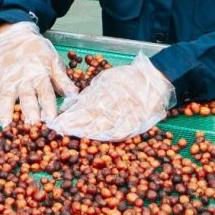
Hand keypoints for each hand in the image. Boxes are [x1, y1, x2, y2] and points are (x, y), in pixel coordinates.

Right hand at [0, 20, 76, 126]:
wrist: (12, 34)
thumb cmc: (35, 50)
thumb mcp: (52, 60)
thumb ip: (62, 79)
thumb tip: (74, 95)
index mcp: (39, 75)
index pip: (46, 93)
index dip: (49, 107)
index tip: (52, 120)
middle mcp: (22, 79)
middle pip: (26, 97)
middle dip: (29, 111)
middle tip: (31, 125)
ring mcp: (5, 80)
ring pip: (5, 98)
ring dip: (5, 112)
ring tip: (6, 125)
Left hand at [46, 54, 174, 141]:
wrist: (154, 76)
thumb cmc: (127, 79)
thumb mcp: (106, 79)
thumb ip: (91, 93)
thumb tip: (72, 105)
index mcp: (104, 90)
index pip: (84, 105)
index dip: (71, 115)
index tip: (59, 123)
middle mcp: (113, 99)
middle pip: (92, 114)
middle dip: (77, 124)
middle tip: (63, 132)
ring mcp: (127, 107)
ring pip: (108, 120)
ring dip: (94, 130)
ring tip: (81, 136)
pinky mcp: (140, 115)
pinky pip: (129, 124)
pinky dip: (120, 131)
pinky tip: (110, 138)